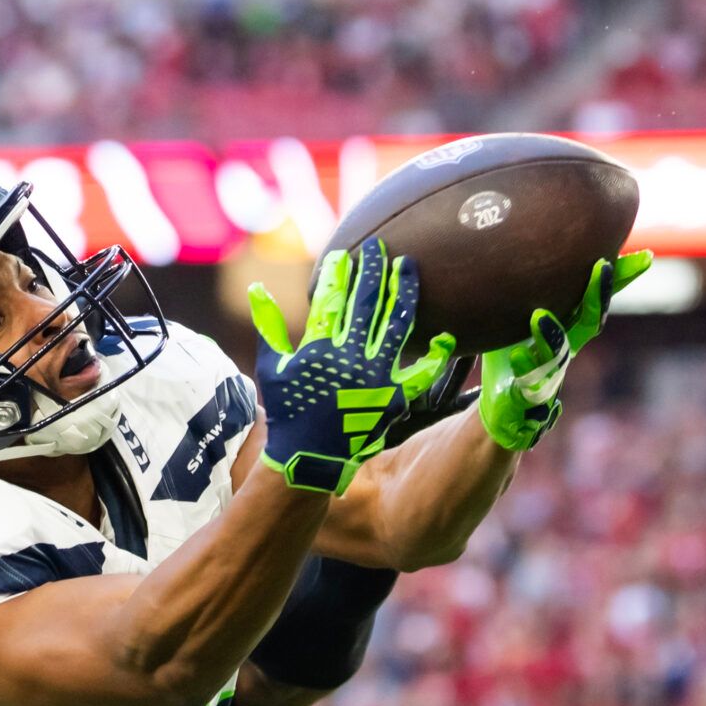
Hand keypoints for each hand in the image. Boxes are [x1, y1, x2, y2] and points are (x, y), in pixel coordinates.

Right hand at [249, 239, 455, 494]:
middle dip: (373, 269)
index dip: (336, 273)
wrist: (308, 458)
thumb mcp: (271, 368)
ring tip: (409, 267)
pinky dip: (437, 357)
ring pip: (397, 325)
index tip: (342, 254)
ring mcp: (376, 378)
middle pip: (367, 302)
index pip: (330, 298)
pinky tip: (449, 336)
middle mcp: (350, 359)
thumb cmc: (287, 411)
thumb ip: (268, 325)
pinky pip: (422, 374)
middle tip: (380, 247)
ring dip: (404, 292)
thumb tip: (256, 288)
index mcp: (319, 349)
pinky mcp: (395, 399)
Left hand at [477, 249, 651, 451]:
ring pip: (556, 355)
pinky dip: (526, 370)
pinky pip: (530, 385)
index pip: (595, 300)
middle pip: (589, 322)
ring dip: (551, 335)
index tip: (645, 257)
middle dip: (597, 295)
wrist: (504, 413)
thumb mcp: (519, 320)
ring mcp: (549, 375)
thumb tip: (543, 242)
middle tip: (603, 266)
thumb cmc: (513, 358)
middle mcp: (564, 350)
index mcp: (566, 330)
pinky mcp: (528, 398)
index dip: (620, 281)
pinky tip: (518, 354)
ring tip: (539, 316)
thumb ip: (533, 293)